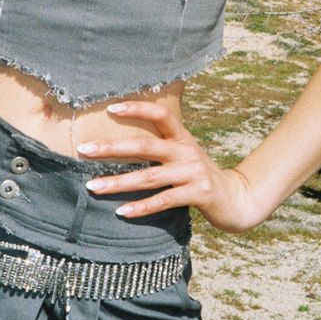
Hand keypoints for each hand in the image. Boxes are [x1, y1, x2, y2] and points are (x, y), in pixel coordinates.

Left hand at [77, 100, 264, 233]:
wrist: (236, 199)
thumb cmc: (199, 175)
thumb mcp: (183, 154)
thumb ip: (161, 146)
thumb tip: (121, 142)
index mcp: (182, 137)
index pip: (161, 113)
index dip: (137, 108)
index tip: (110, 108)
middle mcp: (187, 151)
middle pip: (145, 145)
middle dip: (111, 148)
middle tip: (84, 150)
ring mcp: (193, 173)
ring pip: (149, 177)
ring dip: (118, 182)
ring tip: (93, 186)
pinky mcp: (198, 195)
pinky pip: (163, 201)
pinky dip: (141, 207)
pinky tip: (122, 211)